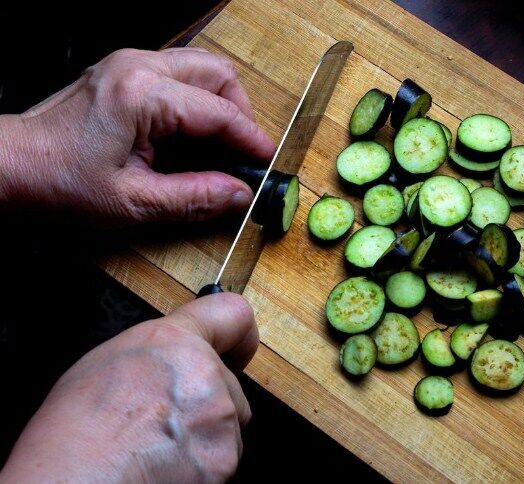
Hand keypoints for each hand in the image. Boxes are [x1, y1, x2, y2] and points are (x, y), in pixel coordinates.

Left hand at [0, 47, 275, 224]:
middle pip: (218, 73)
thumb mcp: (134, 202)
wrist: (11, 166)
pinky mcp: (122, 70)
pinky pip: (177, 73)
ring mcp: (128, 63)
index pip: (219, 111)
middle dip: (240, 112)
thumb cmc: (60, 183)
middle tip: (243, 152)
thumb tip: (240, 194)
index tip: (267, 162)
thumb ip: (195, 197)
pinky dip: (197, 99)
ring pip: (200, 68)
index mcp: (142, 95)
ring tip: (221, 144)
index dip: (251, 139)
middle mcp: (138, 66)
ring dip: (220, 102)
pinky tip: (191, 134)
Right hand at [0, 293, 257, 482]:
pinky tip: (166, 468)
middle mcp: (203, 373)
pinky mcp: (225, 458)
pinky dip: (203, 466)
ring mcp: (219, 417)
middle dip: (206, 402)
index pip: (234, 314)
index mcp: (173, 341)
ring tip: (157, 449)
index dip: (237, 336)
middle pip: (229, 384)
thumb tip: (175, 361)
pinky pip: (224, 459)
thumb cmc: (72, 435)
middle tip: (165, 422)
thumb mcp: (105, 364)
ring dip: (204, 436)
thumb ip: (158, 354)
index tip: (236, 349)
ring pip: (228, 425)